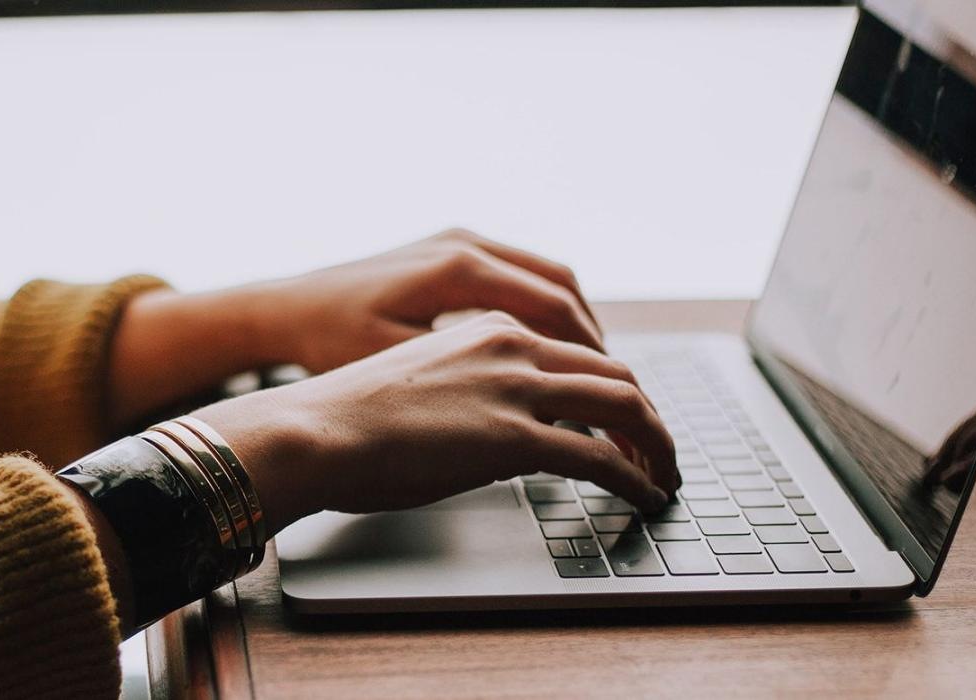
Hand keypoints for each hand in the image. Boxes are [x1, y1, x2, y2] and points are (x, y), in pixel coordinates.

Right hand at [192, 311, 677, 532]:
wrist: (312, 430)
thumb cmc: (345, 417)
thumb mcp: (419, 383)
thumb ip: (468, 391)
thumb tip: (491, 433)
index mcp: (487, 327)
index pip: (576, 350)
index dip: (611, 388)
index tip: (622, 420)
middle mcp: (511, 345)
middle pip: (614, 372)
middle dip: (648, 416)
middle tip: (658, 451)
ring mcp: (516, 388)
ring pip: (625, 405)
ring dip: (656, 445)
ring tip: (663, 476)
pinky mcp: (514, 437)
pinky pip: (601, 457)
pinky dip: (635, 478)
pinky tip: (643, 497)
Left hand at [245, 228, 602, 373]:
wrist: (284, 310)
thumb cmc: (329, 343)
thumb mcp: (399, 368)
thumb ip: (470, 382)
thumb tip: (537, 412)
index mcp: (459, 269)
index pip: (555, 310)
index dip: (592, 358)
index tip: (614, 397)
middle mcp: (465, 244)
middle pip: (562, 288)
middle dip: (595, 342)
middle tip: (618, 390)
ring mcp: (457, 241)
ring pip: (545, 278)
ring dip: (574, 324)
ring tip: (592, 374)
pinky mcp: (447, 251)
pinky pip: (518, 275)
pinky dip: (544, 310)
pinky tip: (547, 350)